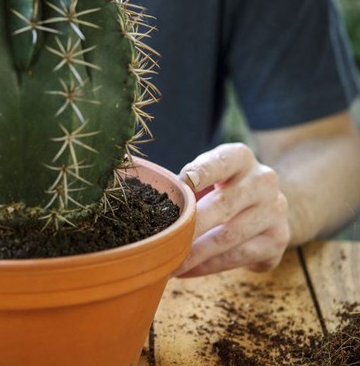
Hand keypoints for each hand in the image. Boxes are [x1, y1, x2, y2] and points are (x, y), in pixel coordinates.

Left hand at [173, 143, 289, 276]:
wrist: (266, 206)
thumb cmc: (221, 188)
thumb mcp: (208, 175)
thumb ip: (187, 183)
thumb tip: (153, 205)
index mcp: (240, 158)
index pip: (219, 163)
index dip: (199, 173)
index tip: (179, 183)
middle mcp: (263, 181)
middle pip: (222, 205)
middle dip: (189, 226)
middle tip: (162, 242)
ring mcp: (274, 211)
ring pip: (228, 236)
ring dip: (194, 254)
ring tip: (169, 264)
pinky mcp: (277, 240)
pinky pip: (237, 256)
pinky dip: (207, 266)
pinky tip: (187, 270)